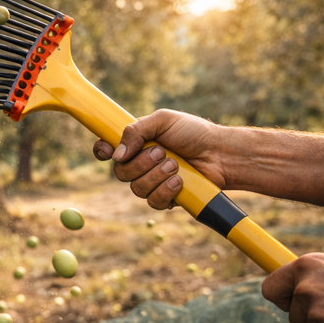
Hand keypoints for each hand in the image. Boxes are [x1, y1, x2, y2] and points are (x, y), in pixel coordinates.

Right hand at [93, 109, 231, 209]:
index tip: (109, 151)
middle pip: (120, 173)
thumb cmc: (194, 133)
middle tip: (162, 152)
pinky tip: (179, 181)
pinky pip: (152, 202)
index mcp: (136, 143)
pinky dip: (165, 191)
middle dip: (141, 164)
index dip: (102, 151)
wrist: (220, 153)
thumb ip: (136, 131)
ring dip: (156, 176)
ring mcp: (151, 182)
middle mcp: (140, 164)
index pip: (107, 150)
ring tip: (176, 165)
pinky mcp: (165, 198)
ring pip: (136, 189)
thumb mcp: (163, 121)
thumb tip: (116, 154)